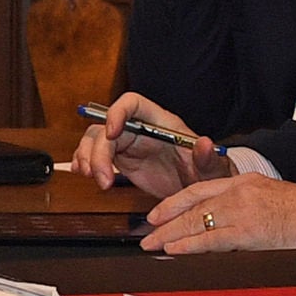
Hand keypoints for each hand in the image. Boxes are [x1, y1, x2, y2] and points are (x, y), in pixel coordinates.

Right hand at [69, 93, 209, 197]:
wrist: (199, 191)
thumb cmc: (206, 173)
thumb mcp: (212, 168)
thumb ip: (208, 158)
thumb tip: (203, 143)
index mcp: (160, 122)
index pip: (132, 103)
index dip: (117, 113)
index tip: (111, 133)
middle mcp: (140, 128)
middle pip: (106, 126)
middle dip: (98, 151)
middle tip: (101, 177)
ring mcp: (128, 143)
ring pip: (95, 139)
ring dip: (87, 157)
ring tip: (93, 178)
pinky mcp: (120, 159)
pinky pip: (94, 153)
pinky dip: (84, 161)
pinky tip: (83, 172)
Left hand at [140, 172, 295, 252]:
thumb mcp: (264, 195)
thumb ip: (240, 203)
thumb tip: (218, 220)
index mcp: (239, 182)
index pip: (197, 189)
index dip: (173, 202)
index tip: (157, 214)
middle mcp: (236, 192)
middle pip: (191, 206)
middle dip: (165, 220)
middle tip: (146, 232)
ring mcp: (240, 211)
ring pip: (196, 221)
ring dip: (170, 234)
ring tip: (152, 244)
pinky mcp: (247, 231)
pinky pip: (211, 238)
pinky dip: (189, 244)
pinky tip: (174, 249)